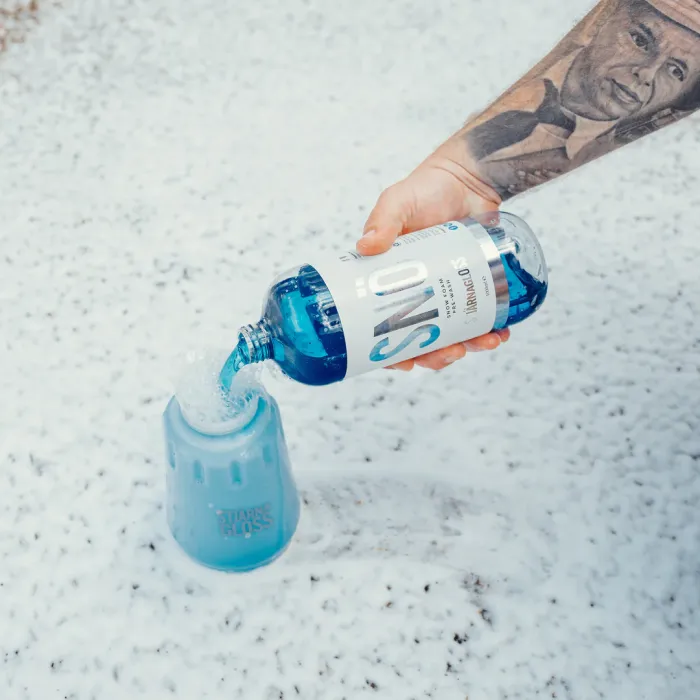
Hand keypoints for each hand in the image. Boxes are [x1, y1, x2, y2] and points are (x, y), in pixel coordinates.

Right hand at [356, 148, 509, 371]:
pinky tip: (500, 333)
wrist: (468, 177)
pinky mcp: (474, 285)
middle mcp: (417, 292)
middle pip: (421, 338)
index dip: (391, 352)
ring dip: (466, 346)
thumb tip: (364, 246)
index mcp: (389, 282)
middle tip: (450, 353)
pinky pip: (481, 316)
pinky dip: (491, 329)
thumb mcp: (398, 202)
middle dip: (435, 355)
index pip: (383, 326)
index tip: (404, 364)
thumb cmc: (425, 188)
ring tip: (483, 343)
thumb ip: (383, 219)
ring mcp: (447, 292)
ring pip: (453, 333)